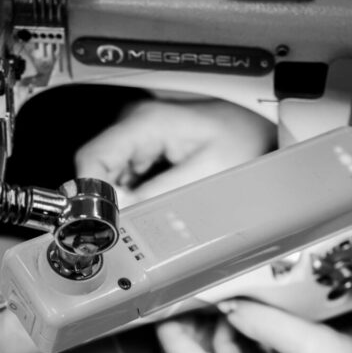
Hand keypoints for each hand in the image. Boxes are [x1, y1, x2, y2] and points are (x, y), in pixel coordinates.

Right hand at [75, 99, 274, 204]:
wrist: (261, 130)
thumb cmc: (242, 140)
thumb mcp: (203, 175)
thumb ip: (157, 198)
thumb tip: (121, 218)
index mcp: (145, 122)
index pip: (91, 159)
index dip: (90, 196)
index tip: (100, 224)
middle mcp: (135, 124)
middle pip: (97, 172)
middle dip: (109, 204)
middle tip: (131, 230)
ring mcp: (137, 137)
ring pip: (109, 180)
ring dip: (122, 203)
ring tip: (153, 214)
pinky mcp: (144, 150)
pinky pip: (124, 180)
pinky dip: (133, 198)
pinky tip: (154, 205)